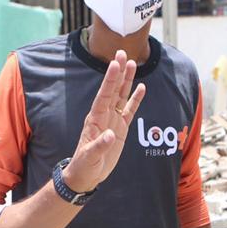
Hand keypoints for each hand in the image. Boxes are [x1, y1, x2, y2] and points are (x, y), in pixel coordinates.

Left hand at [62, 50, 145, 192]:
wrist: (87, 174)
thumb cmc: (85, 165)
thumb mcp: (90, 157)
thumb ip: (100, 146)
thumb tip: (110, 135)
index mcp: (95, 119)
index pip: (104, 95)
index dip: (110, 79)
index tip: (114, 63)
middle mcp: (104, 115)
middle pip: (112, 89)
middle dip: (117, 72)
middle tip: (122, 53)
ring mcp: (113, 120)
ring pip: (121, 96)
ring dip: (127, 80)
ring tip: (133, 63)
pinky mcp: (121, 128)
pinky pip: (130, 110)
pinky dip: (135, 99)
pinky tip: (141, 87)